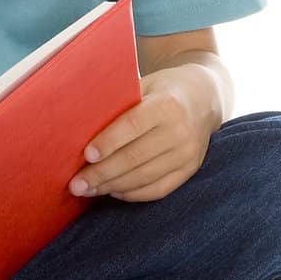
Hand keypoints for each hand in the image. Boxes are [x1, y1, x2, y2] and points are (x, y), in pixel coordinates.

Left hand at [68, 65, 218, 202]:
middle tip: (76, 184)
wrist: (204, 98)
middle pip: (135, 158)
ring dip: (112, 186)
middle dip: (102, 174)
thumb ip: (120, 103)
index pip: (132, 127)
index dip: (108, 142)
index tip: (86, 156)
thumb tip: (80, 125)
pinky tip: (113, 191)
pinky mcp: (190, 170)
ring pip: (144, 177)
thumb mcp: (144, 85)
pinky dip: (133, 193)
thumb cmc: (162, 90)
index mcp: (166, 105)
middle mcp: (180, 131)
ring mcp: (188, 154)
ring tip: (88, 190)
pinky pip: (158, 189)